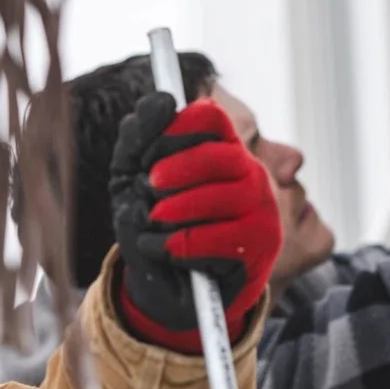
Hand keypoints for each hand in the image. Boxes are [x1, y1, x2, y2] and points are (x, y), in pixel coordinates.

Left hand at [108, 94, 282, 351]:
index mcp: (220, 150)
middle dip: (175, 170)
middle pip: (219, 153)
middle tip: (149, 188)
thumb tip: (162, 99)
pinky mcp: (260, 248)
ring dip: (174, 211)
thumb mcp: (129, 179)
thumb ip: (138, 137)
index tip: (148, 155)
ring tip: (154, 223)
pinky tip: (165, 250)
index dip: (176, 128)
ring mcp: (261, 210)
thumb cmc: (150, 227)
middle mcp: (249, 174)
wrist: (162, 289)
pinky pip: (219, 239)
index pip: (210, 118)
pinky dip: (181, 245)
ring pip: (221, 196)